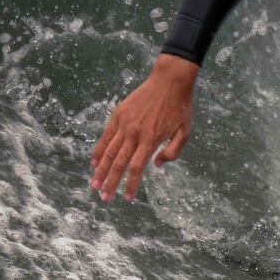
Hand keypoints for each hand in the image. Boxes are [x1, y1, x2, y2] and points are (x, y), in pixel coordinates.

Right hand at [91, 54, 198, 201]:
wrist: (169, 81)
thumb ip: (172, 152)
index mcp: (151, 140)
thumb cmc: (180, 108)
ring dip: (101, 170)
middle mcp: (134, 133)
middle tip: (104, 198)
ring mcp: (124, 123)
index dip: (130, 185)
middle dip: (111, 183)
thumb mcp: (185, 132)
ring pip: (109, 152)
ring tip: (94, 185)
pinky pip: (105, 136)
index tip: (127, 198)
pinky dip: (98, 151)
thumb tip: (156, 165)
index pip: (136, 168)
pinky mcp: (118, 115)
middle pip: (119, 163)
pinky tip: (94, 163)